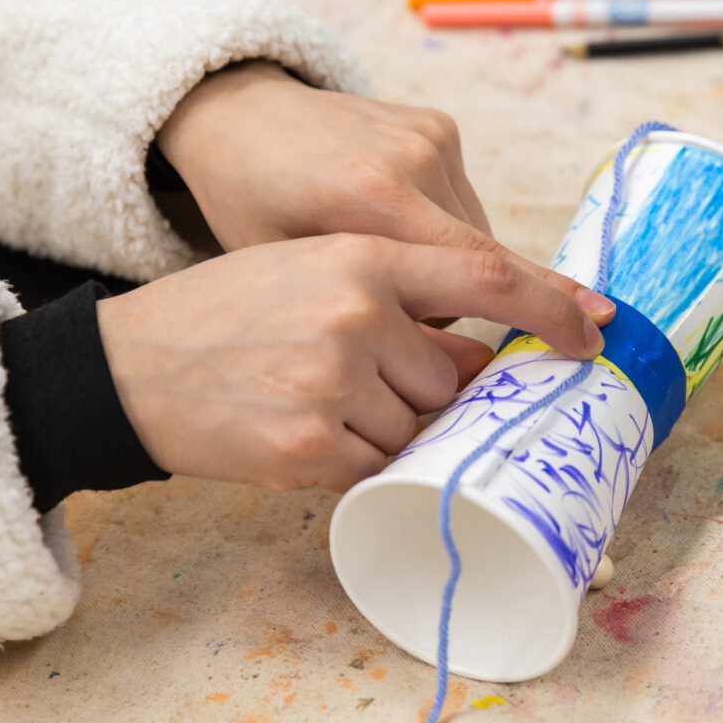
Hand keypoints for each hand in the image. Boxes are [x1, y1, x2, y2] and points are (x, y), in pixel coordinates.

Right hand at [96, 234, 607, 491]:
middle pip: (451, 375)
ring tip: (314, 400)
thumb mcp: (310, 271)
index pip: (484, 277)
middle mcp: (356, 311)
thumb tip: (476, 355)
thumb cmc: (227, 316)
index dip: (550, 308)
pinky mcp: (311, 445)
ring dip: (386, 428)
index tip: (594, 333)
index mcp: (361, 255)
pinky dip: (356, 462)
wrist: (128, 366)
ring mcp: (334, 380)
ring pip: (419, 428)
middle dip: (423, 390)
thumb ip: (396, 297)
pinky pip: (379, 467)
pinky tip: (302, 432)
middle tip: (353, 378)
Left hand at [157, 61, 590, 304]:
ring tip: (383, 262)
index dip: (542, 305)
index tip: (591, 334)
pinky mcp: (439, 125)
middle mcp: (413, 158)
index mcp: (370, 198)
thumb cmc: (252, 207)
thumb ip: (375, 315)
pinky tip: (391, 225)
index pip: (478, 266)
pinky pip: (465, 203)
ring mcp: (431, 136)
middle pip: (479, 260)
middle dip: (460, 302)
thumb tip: (452, 360)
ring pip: (474, 236)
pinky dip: (443, 230)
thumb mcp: (294, 275)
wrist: (240, 116)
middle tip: (419, 325)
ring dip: (450, 268)